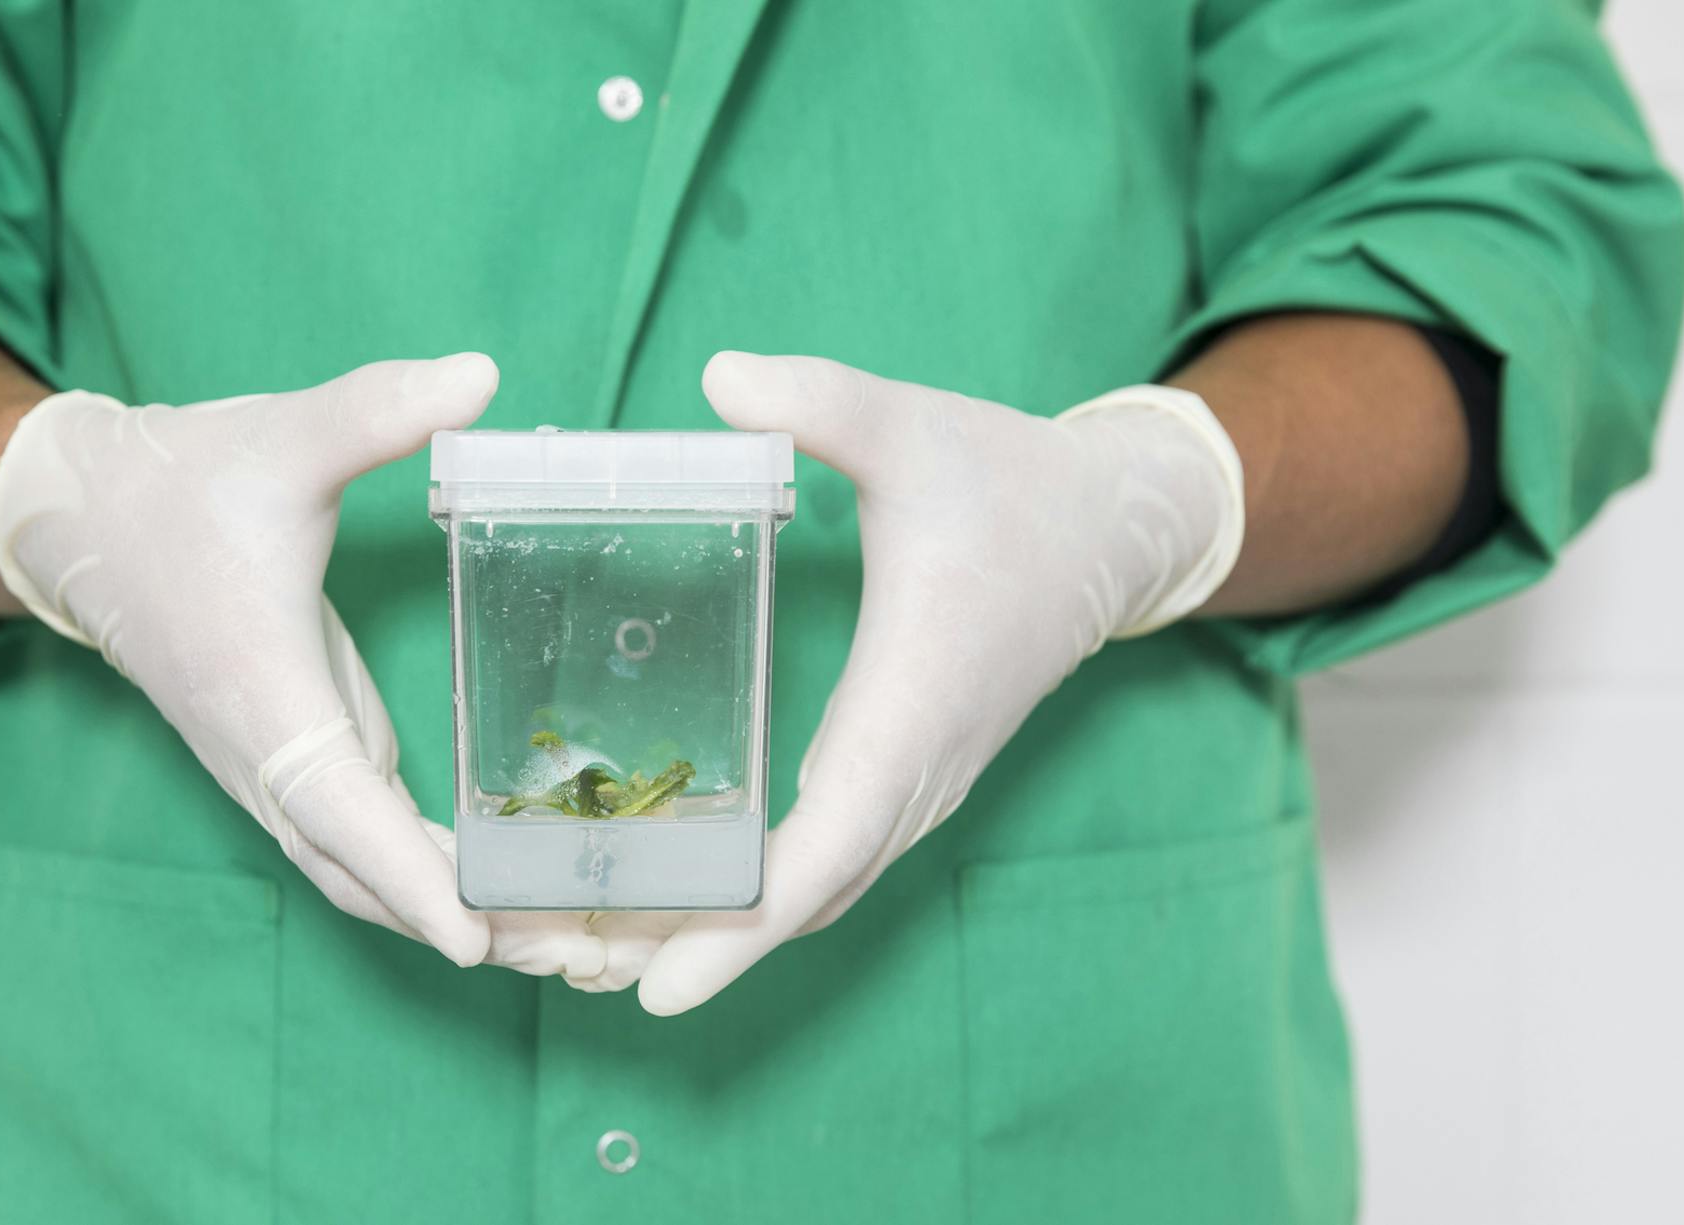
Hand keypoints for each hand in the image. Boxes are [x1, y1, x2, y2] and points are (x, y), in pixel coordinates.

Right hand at [0, 355, 605, 977]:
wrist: (90, 521)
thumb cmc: (182, 485)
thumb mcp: (280, 437)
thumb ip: (375, 409)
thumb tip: (478, 376)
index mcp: (259, 692)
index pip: (335, 806)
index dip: (406, 876)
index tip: (477, 940)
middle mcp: (270, 755)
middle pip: (366, 876)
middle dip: (470, 924)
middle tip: (588, 957)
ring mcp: (286, 769)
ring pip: (369, 875)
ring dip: (463, 916)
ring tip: (579, 946)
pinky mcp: (306, 757)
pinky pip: (373, 844)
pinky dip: (441, 879)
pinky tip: (521, 887)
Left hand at [577, 353, 1244, 1012]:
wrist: (1109, 529)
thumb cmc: (1009, 479)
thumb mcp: (912, 426)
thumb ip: (823, 400)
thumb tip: (720, 377)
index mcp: (912, 700)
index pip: (830, 841)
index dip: (746, 921)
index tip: (665, 982)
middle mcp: (916, 768)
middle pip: (806, 897)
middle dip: (700, 948)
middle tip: (575, 978)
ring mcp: (916, 781)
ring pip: (818, 890)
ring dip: (723, 933)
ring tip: (602, 958)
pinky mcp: (907, 773)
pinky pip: (830, 860)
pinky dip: (758, 897)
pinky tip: (682, 898)